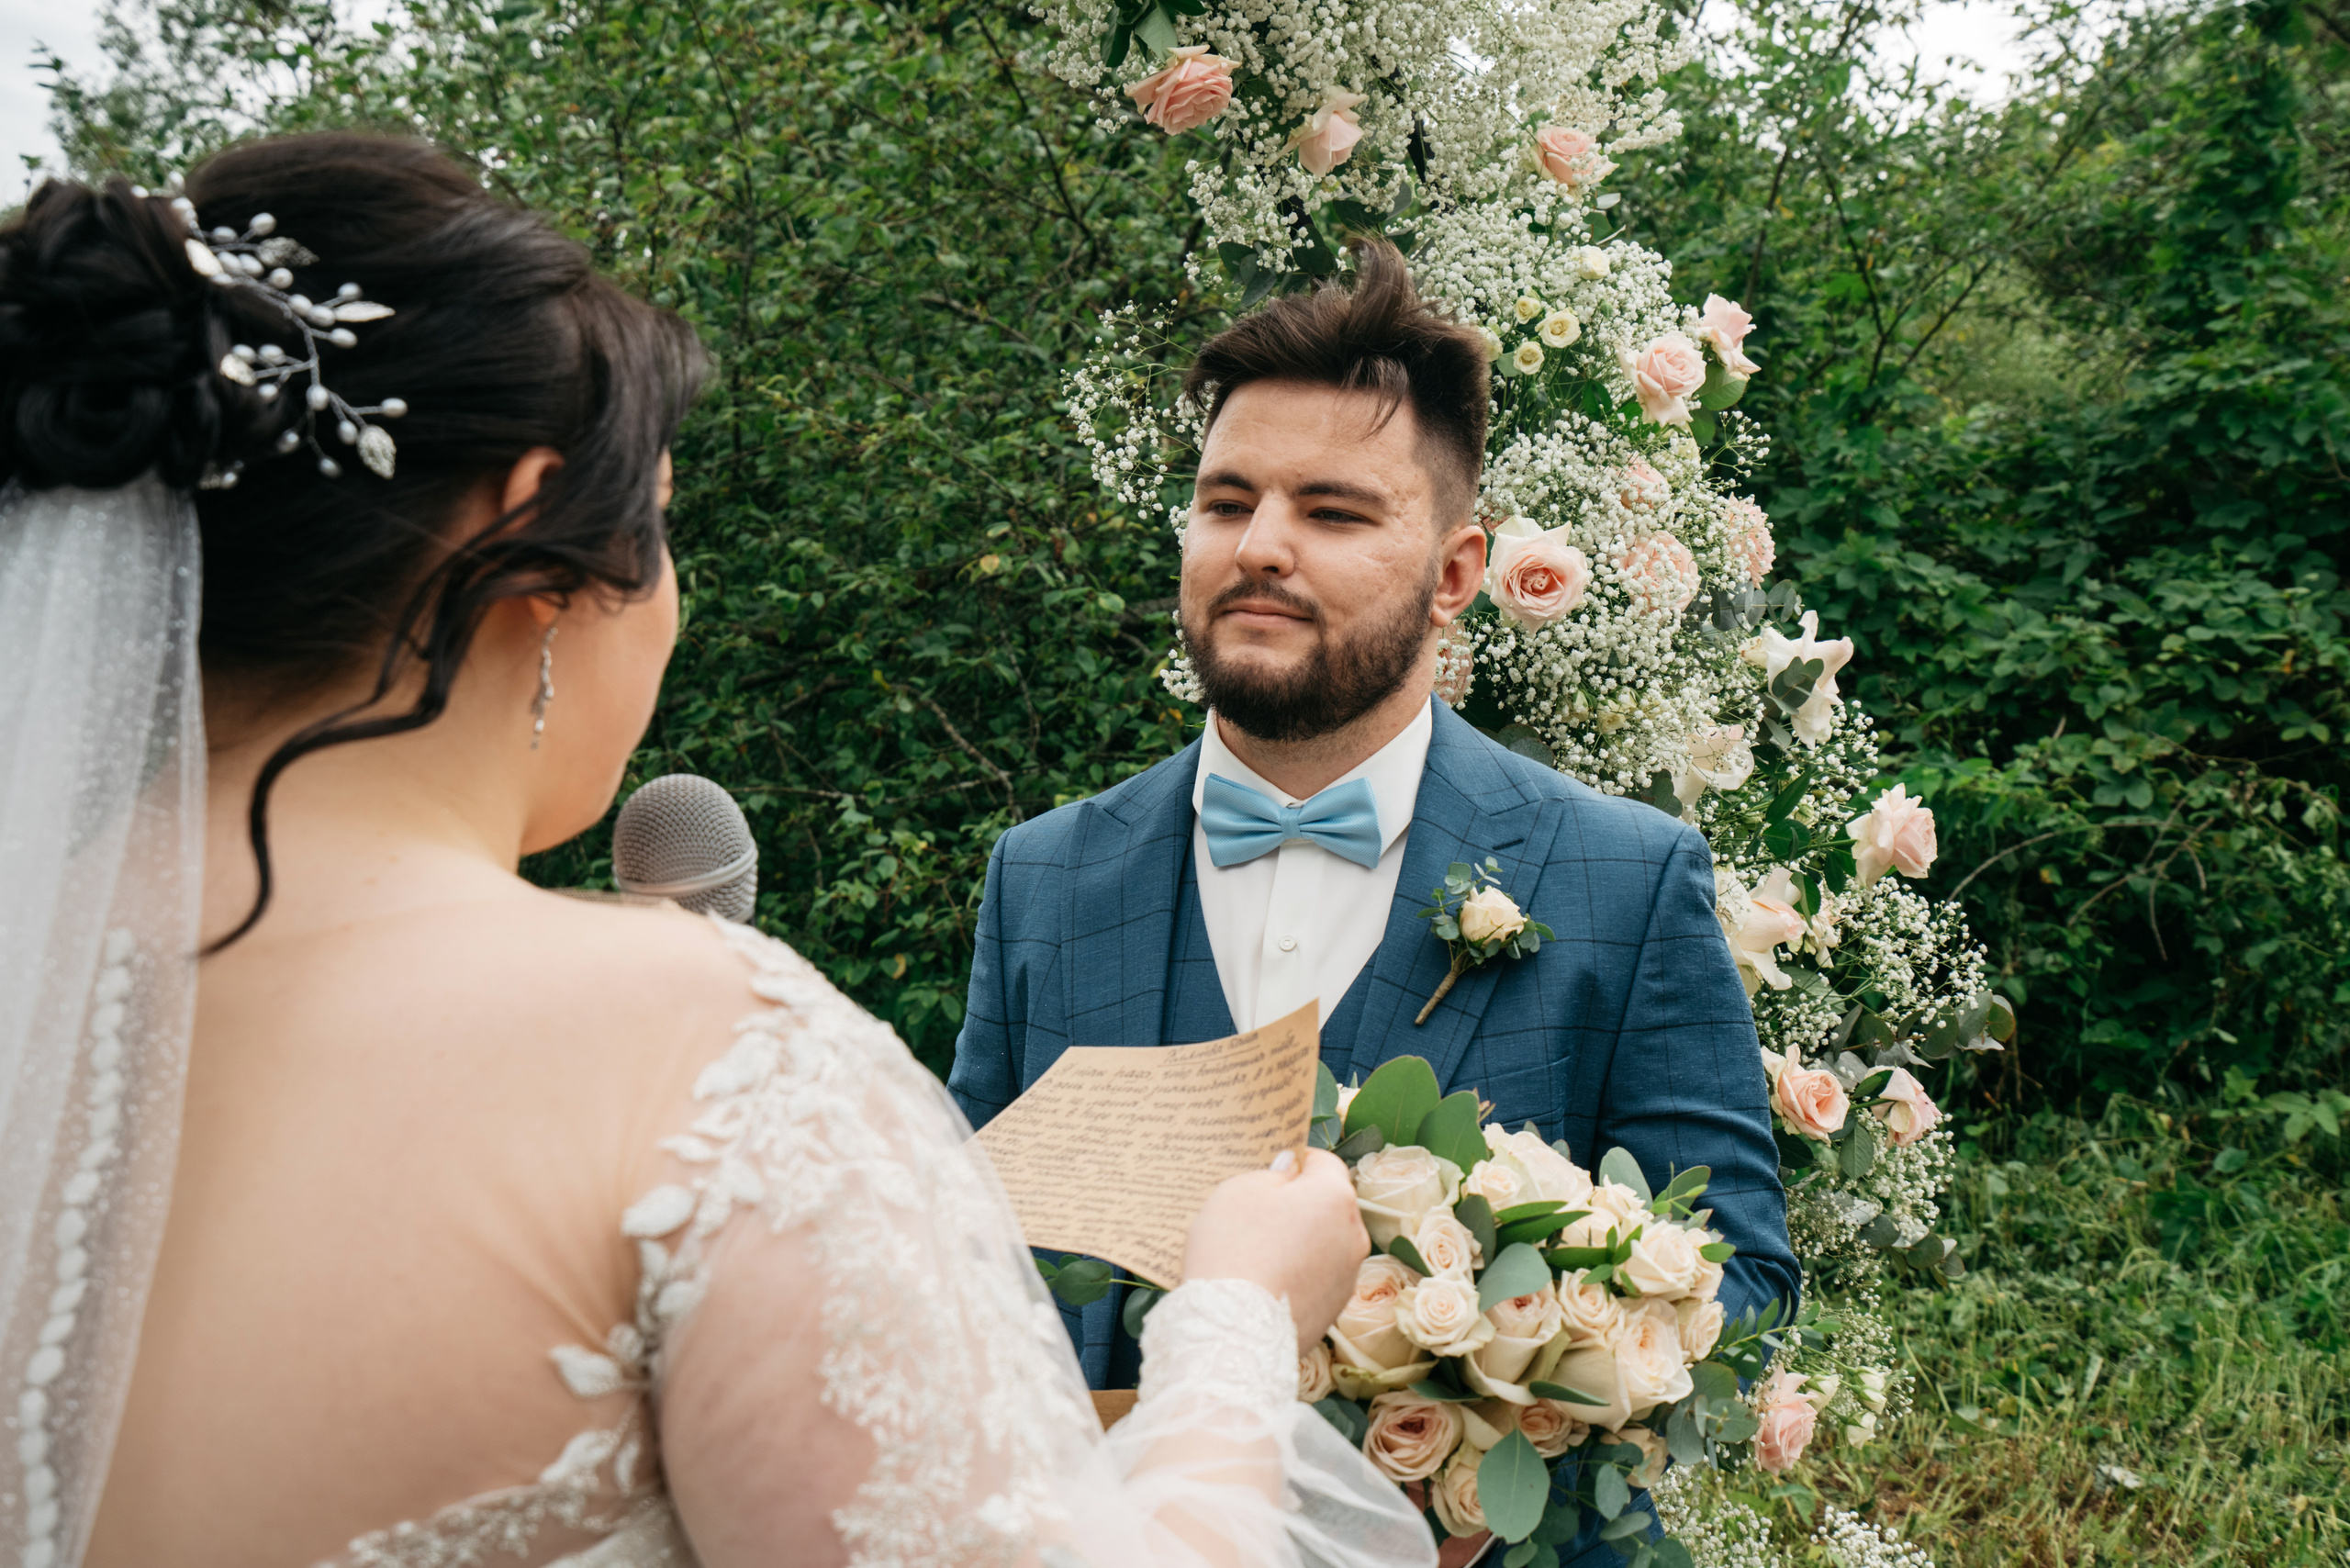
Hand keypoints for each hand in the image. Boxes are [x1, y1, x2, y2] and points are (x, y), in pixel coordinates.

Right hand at [1183, 1148, 1368, 1353]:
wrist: (1235, 1329)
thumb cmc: (1234, 1249)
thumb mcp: (1240, 1190)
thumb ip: (1272, 1173)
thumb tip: (1289, 1171)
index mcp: (1335, 1196)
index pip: (1324, 1163)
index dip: (1298, 1161)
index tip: (1273, 1168)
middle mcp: (1354, 1234)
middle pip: (1327, 1206)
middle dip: (1299, 1205)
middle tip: (1259, 1212)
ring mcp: (1348, 1276)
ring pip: (1324, 1244)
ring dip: (1301, 1241)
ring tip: (1258, 1253)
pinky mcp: (1334, 1309)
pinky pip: (1317, 1278)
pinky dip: (1298, 1275)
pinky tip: (1266, 1281)